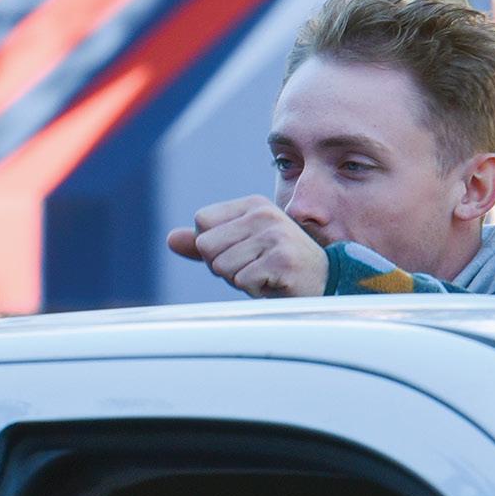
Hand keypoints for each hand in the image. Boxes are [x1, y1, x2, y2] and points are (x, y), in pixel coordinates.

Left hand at [166, 197, 327, 297]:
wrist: (324, 283)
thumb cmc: (275, 267)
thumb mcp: (238, 251)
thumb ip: (206, 243)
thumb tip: (170, 238)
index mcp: (252, 205)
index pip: (201, 222)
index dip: (212, 247)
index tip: (242, 252)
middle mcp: (264, 214)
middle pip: (206, 245)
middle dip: (223, 266)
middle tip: (254, 267)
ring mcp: (275, 235)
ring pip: (221, 266)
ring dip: (240, 279)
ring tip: (265, 275)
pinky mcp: (282, 259)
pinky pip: (241, 281)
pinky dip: (254, 290)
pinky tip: (275, 283)